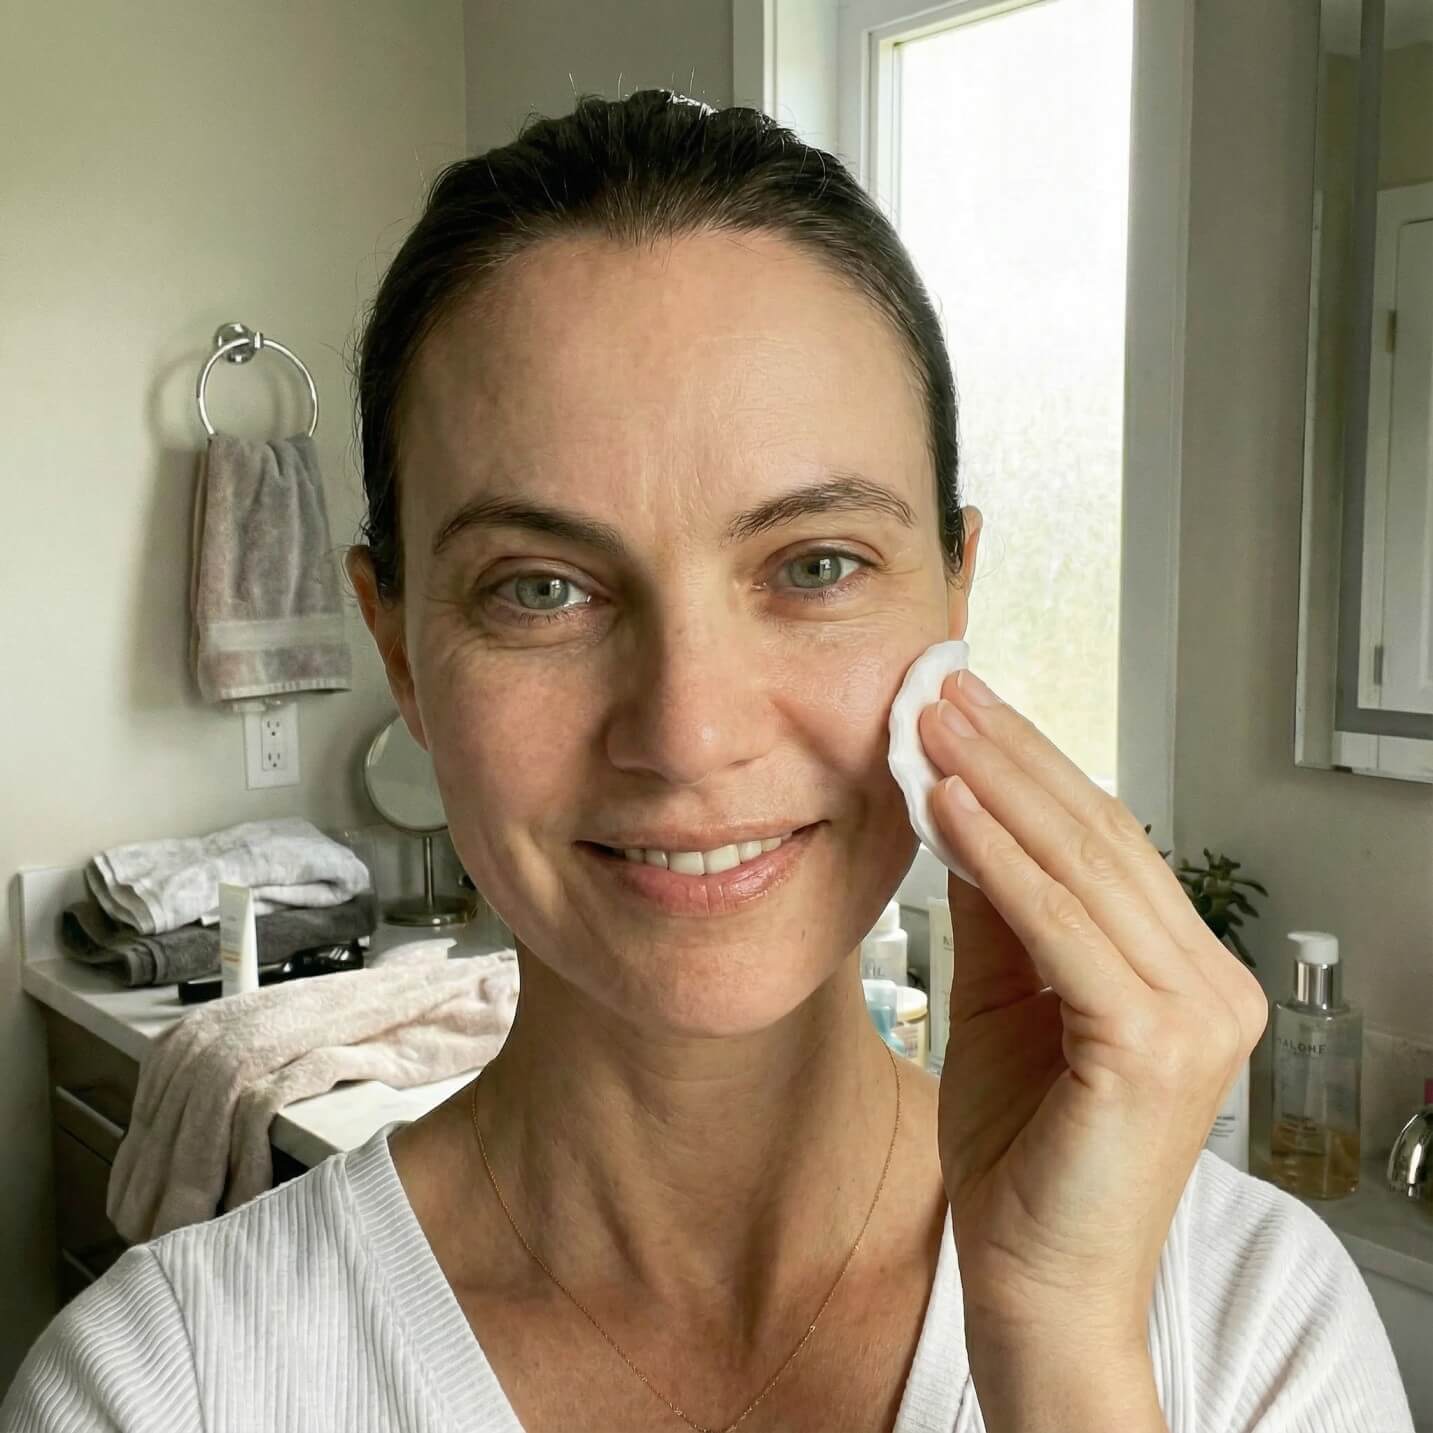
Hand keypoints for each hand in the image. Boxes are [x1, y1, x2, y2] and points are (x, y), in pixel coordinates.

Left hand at [919, 669, 1267, 1349]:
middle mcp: (1209, 985)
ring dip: (999, 783)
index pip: (1106, 842)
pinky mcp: (1155, 1045)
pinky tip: (946, 804)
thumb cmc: (1020, 1153)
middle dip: (1011, 754)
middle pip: (1101, 836)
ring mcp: (1196, 1015)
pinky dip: (997, 857)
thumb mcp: (1004, 1000)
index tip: (961, 707)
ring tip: (931, 723)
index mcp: (1183, 973)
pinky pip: (1060, 925)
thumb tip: (962, 804)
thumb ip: (999, 908)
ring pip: (1085, 866)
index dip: (1031, 766)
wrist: (1035, 1286)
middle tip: (940, 690)